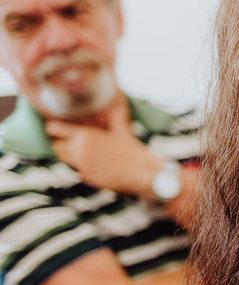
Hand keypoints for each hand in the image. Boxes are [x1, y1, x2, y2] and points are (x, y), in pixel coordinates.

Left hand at [46, 100, 161, 197]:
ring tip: (80, 156)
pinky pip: (78, 171)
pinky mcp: (86, 177)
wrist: (142, 172)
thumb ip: (116, 120)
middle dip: (60, 146)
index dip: (53, 129)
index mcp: (87, 135)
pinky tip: (96, 168)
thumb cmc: (134, 152)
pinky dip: (84, 169)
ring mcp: (82, 164)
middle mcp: (80, 149)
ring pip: (64, 160)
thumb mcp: (123, 132)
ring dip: (69, 158)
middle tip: (65, 145)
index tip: (51, 129)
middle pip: (56, 147)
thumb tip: (119, 107)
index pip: (58, 130)